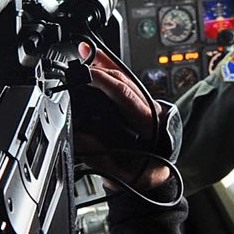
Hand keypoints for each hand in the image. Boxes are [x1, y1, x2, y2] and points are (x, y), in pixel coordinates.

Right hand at [70, 44, 172, 194]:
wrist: (157, 181)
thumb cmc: (144, 177)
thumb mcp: (123, 173)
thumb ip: (102, 158)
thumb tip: (79, 138)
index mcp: (152, 124)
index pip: (126, 94)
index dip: (104, 80)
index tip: (85, 73)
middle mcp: (153, 109)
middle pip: (125, 80)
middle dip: (100, 68)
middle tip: (76, 63)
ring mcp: (148, 106)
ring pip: (126, 78)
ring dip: (104, 63)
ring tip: (85, 51)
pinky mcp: (141, 106)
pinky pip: (125, 84)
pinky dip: (109, 71)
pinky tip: (96, 60)